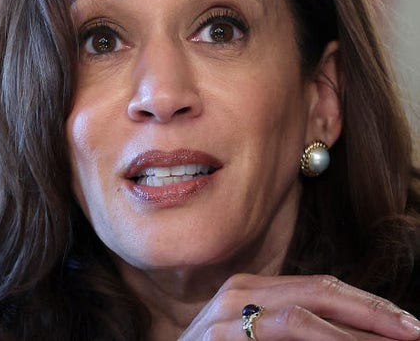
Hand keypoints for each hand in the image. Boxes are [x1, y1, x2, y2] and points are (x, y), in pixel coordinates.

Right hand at [178, 273, 419, 339]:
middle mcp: (240, 291)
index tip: (407, 325)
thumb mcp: (256, 339)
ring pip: (306, 310)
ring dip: (356, 328)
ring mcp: (227, 313)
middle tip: (415, 331)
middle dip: (373, 310)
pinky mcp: (221, 336)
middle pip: (320, 289)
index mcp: (252, 289)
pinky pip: (287, 329)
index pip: (321, 286)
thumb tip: (353, 334)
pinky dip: (326, 338)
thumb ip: (293, 331)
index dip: (367, 304)